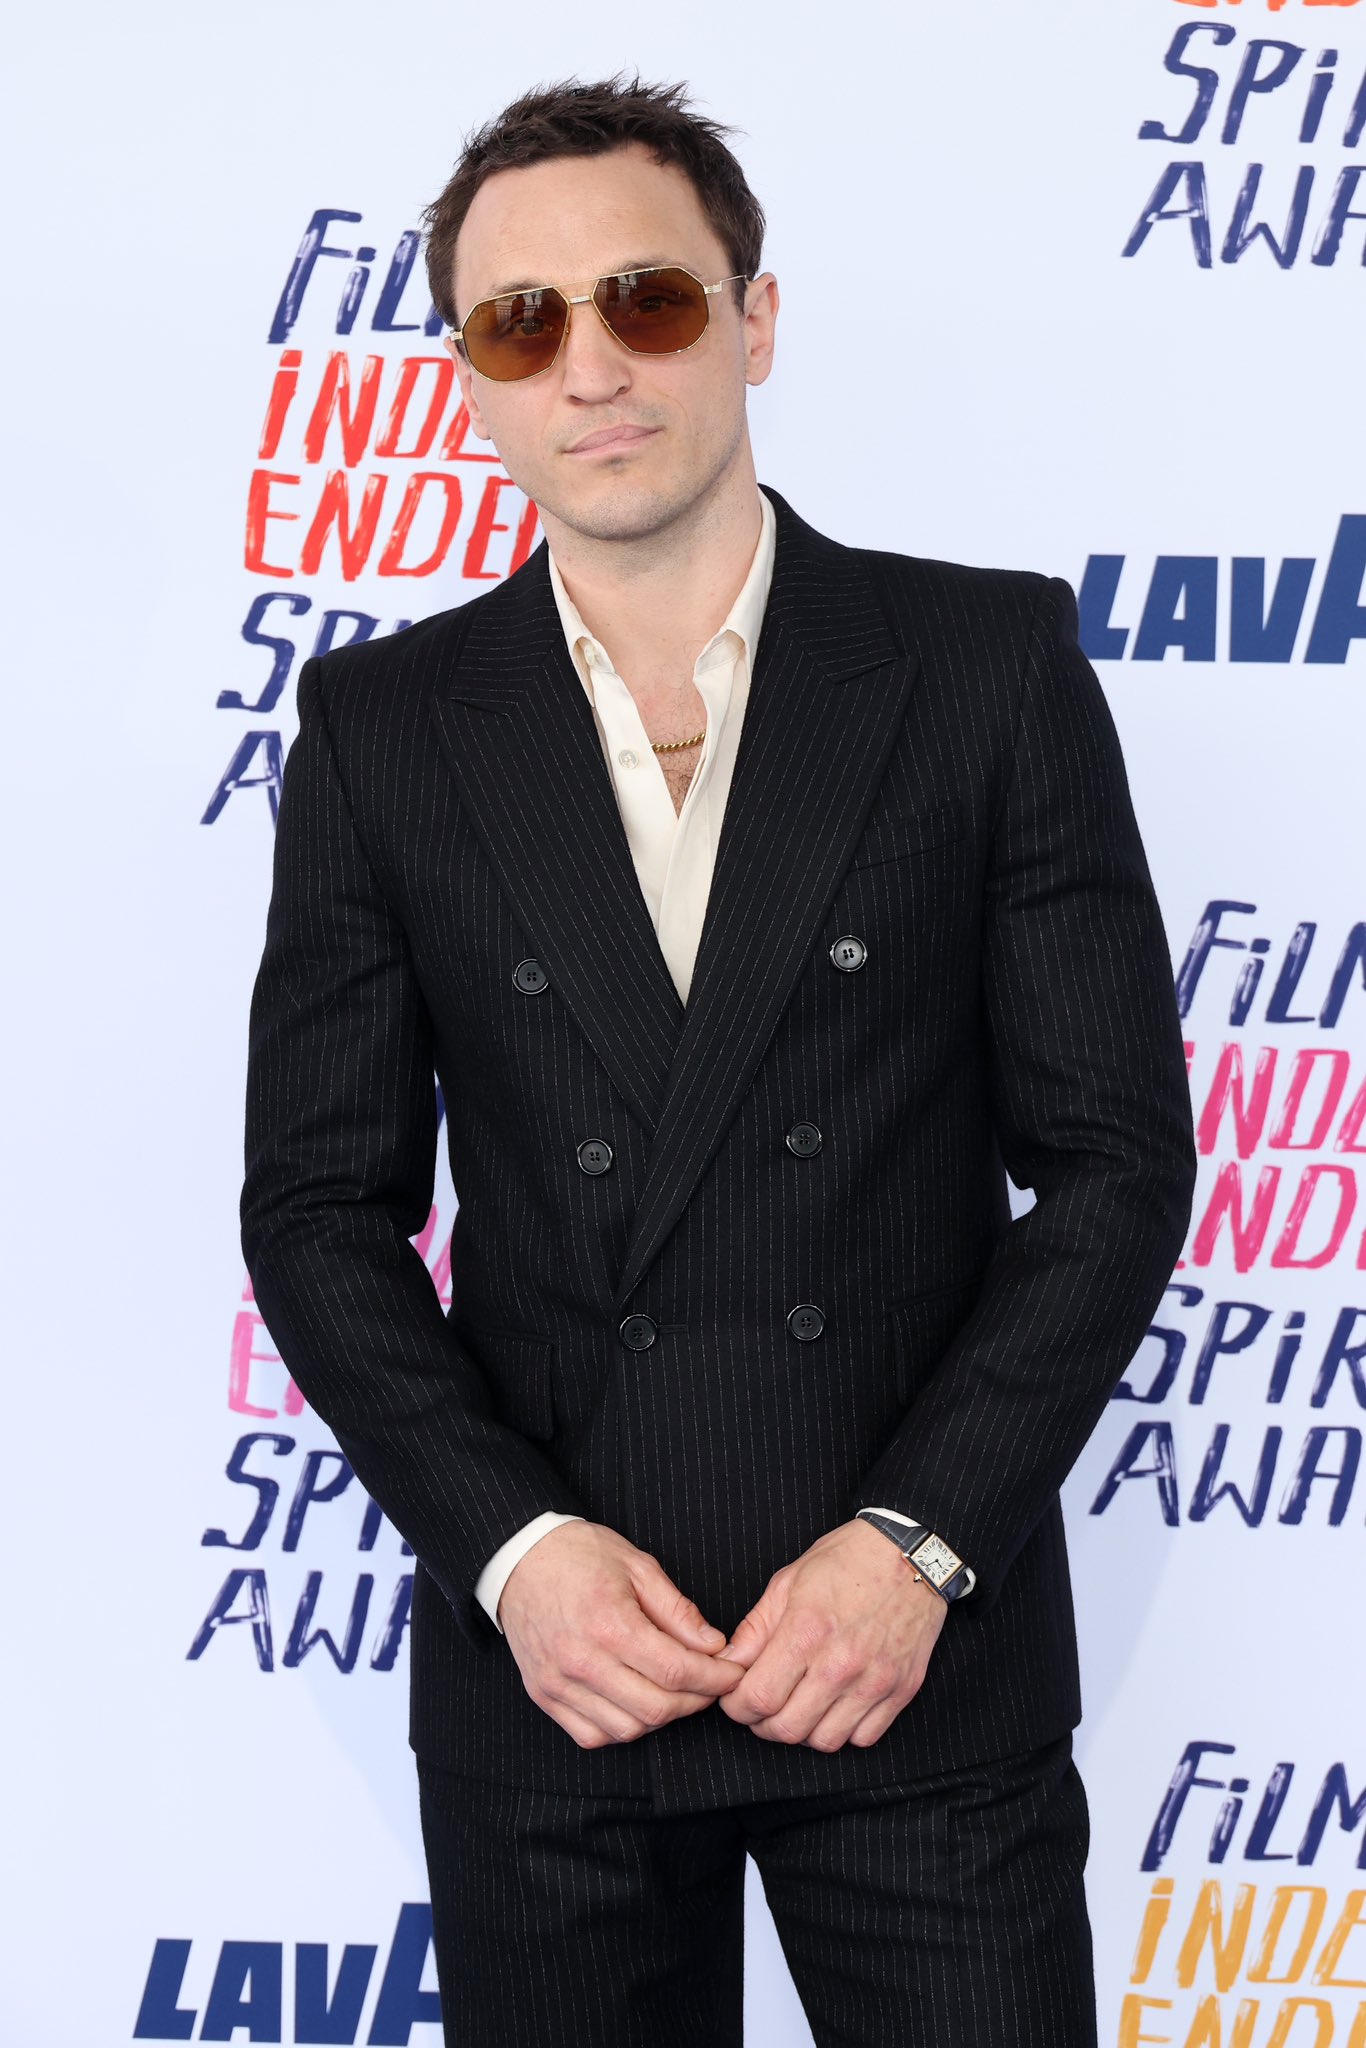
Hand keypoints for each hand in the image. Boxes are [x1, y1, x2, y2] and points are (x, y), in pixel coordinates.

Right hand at [497, 1521, 746, 1748]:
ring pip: (626, 1729)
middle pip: (656, 1708)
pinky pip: (591, 1735)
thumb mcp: (637, 1566)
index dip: (714, 1678)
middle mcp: (582, 1661)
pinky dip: (621, 1728)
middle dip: (695, 1701)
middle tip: (710, 1684)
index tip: (732, 1673)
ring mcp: (559, 1683)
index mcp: (609, 1624)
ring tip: (675, 1692)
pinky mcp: (543, 1695)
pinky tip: (634, 1704)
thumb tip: (714, 1646)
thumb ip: (678, 1611)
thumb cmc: (580, 1554)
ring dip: (660, 1717)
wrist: (519, 1557)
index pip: (676, 1670)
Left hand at [715, 1518, 948, 1750]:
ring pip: (824, 1741)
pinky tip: (835, 1706)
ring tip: (799, 1705)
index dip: (737, 1706)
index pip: (758, 1698)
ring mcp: (875, 1680)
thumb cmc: (848, 1560)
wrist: (910, 1554)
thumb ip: (755, 1629)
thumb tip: (729, 1664)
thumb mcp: (788, 1582)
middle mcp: (841, 1663)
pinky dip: (843, 1731)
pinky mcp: (902, 1690)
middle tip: (762, 1705)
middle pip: (787, 1729)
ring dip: (803, 1730)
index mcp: (806, 1630)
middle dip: (763, 1723)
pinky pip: (863, 1738)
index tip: (737, 1697)